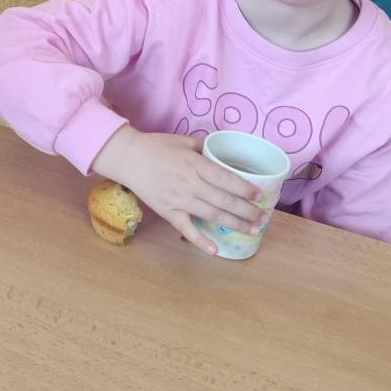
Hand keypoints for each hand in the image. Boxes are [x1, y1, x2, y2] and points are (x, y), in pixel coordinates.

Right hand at [91, 127, 265, 254]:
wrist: (127, 158)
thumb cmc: (155, 146)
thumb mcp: (182, 140)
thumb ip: (204, 145)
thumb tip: (221, 148)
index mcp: (195, 164)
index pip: (226, 179)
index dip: (245, 189)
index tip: (260, 195)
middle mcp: (191, 184)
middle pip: (224, 200)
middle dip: (247, 210)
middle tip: (263, 218)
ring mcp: (179, 200)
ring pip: (212, 215)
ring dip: (234, 223)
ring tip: (252, 230)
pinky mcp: (168, 212)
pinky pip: (186, 228)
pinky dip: (200, 241)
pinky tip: (215, 250)